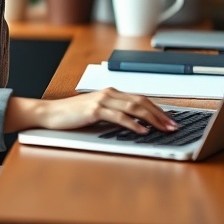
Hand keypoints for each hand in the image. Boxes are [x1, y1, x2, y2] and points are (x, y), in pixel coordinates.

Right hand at [6, 89, 178, 133]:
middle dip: (160, 114)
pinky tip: (142, 131)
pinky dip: (133, 124)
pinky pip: (119, 116)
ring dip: (152, 119)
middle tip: (173, 126)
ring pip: (133, 107)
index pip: (141, 98)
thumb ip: (114, 113)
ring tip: (163, 129)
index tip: (170, 120)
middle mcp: (108, 93)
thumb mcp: (97, 111)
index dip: (158, 109)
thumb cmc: (72, 114)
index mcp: (111, 92)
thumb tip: (136, 124)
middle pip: (141, 101)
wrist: (50, 113)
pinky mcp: (95, 110)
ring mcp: (101, 100)